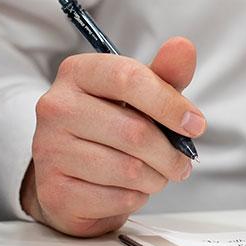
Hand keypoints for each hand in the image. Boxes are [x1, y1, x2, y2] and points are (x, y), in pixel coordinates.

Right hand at [22, 37, 204, 236]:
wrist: (72, 176)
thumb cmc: (113, 128)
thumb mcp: (140, 97)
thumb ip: (164, 75)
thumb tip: (183, 47)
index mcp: (77, 73)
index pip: (128, 79)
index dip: (170, 104)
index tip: (196, 124)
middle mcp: (56, 107)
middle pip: (135, 132)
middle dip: (170, 153)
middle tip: (181, 162)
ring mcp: (49, 150)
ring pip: (130, 169)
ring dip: (156, 177)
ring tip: (154, 174)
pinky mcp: (55, 191)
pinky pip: (118, 198)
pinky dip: (136, 197)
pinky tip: (128, 189)